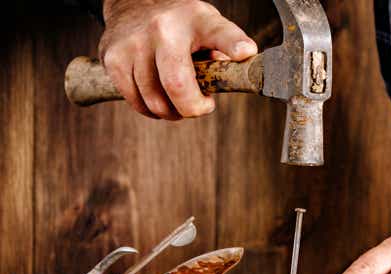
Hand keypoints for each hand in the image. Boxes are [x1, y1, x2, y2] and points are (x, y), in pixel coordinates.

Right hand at [99, 0, 256, 119]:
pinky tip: (156, 98)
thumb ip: (225, 52)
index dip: (233, 44)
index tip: (244, 52)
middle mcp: (162, 28)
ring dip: (169, 112)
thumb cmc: (181, 26)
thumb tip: (232, 75)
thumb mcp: (209, 28)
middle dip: (191, 109)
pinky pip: (134, 100)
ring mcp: (134, 42)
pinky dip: (148, 108)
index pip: (219, 33)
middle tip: (198, 107)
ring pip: (154, 101)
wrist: (134, 4)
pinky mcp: (112, 56)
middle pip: (177, 85)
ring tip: (176, 101)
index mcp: (197, 20)